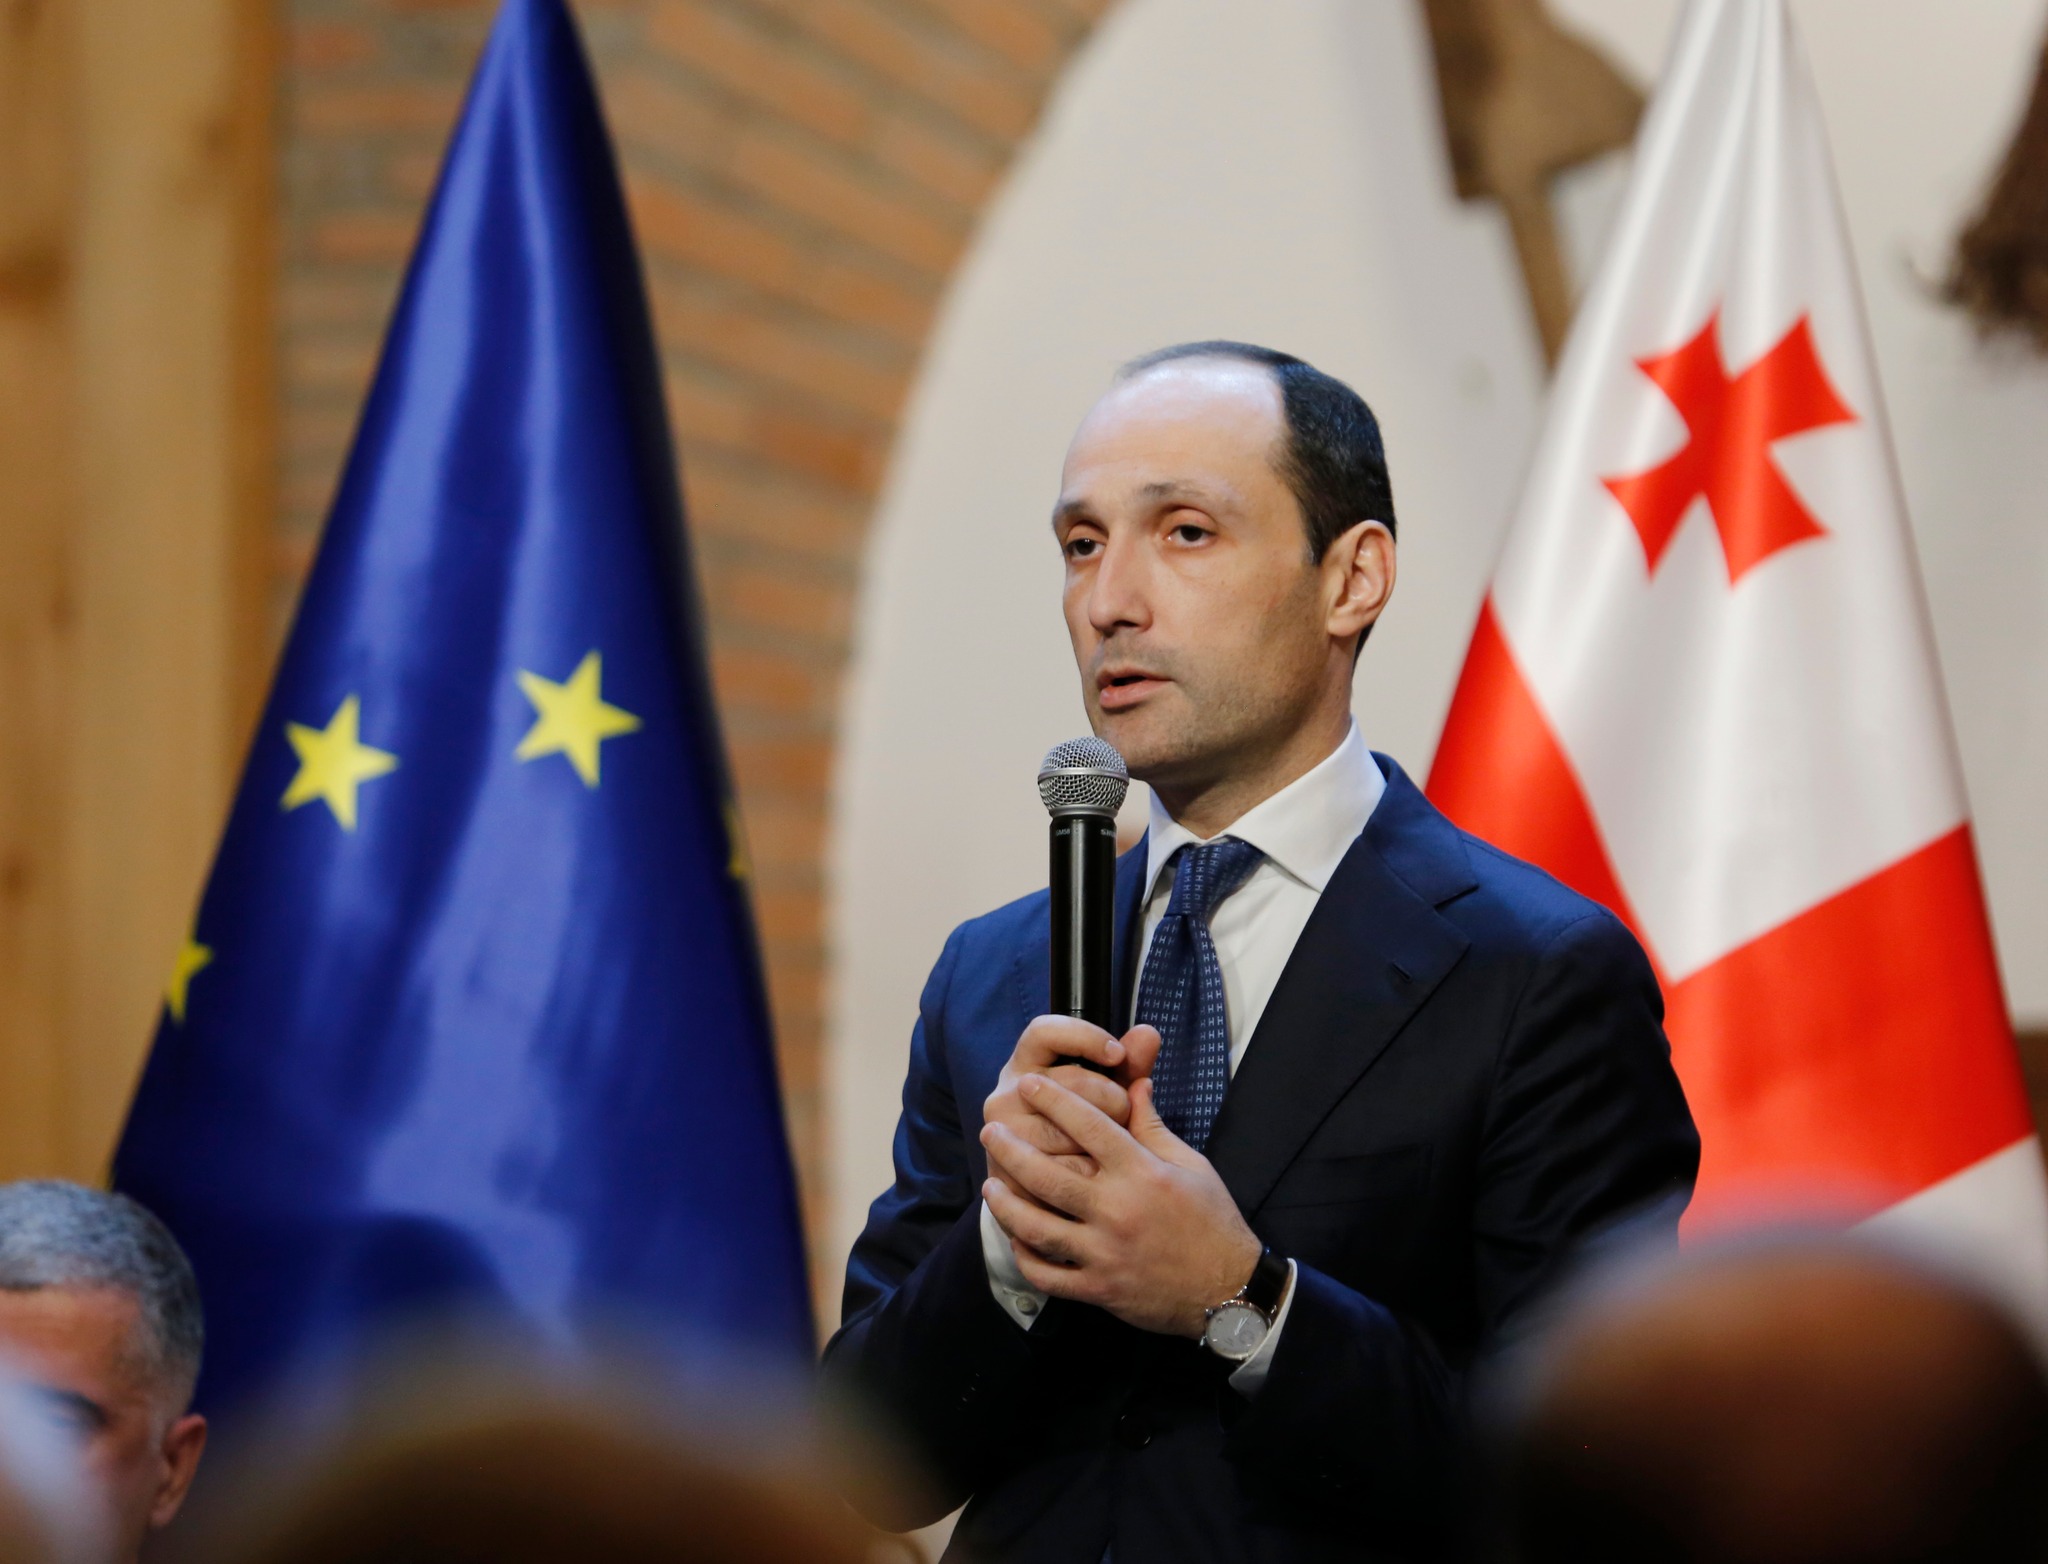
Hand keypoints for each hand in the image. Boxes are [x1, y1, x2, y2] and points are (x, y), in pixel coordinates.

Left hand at [981, 1074, 1260, 1337]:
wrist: (1231, 1289)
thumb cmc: (1212, 1219)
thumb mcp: (1190, 1164)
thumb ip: (1152, 1126)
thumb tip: (1134, 1084)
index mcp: (1141, 1173)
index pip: (1088, 1125)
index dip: (1054, 1100)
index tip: (1029, 1084)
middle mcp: (1116, 1210)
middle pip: (1048, 1174)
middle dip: (1012, 1148)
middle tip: (991, 1129)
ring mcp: (1104, 1253)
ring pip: (1037, 1227)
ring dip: (1007, 1204)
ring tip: (991, 1185)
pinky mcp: (1099, 1289)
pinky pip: (1049, 1275)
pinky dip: (1026, 1257)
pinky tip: (1016, 1237)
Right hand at [982, 1018, 1160, 1200]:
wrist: (1048, 1186)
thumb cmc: (1081, 1126)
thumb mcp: (1105, 1091)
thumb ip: (1128, 1064)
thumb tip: (1148, 1033)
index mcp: (1024, 1063)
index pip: (1044, 1031)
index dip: (1085, 1038)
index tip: (1118, 1054)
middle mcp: (1004, 1094)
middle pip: (1070, 1082)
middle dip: (1112, 1098)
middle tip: (1125, 1113)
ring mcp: (1003, 1134)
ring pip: (1067, 1131)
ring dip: (1102, 1141)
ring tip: (1110, 1145)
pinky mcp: (1008, 1171)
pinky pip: (1063, 1169)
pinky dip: (1089, 1171)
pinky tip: (1096, 1170)